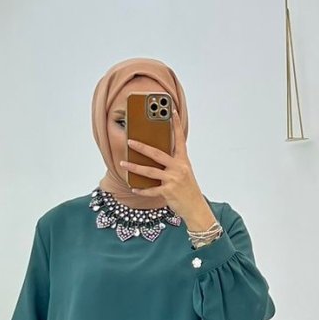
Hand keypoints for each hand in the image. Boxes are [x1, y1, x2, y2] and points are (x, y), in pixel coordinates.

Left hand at [118, 106, 214, 228]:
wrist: (196, 207)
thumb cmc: (188, 189)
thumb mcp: (184, 172)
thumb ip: (173, 162)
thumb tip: (155, 154)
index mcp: (183, 160)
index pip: (180, 139)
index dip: (176, 124)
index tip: (171, 111)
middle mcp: (178, 168)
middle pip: (157, 154)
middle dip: (142, 147)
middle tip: (130, 141)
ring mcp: (173, 180)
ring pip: (149, 171)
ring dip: (134, 167)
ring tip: (122, 163)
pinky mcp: (167, 192)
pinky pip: (150, 190)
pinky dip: (141, 190)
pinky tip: (134, 187)